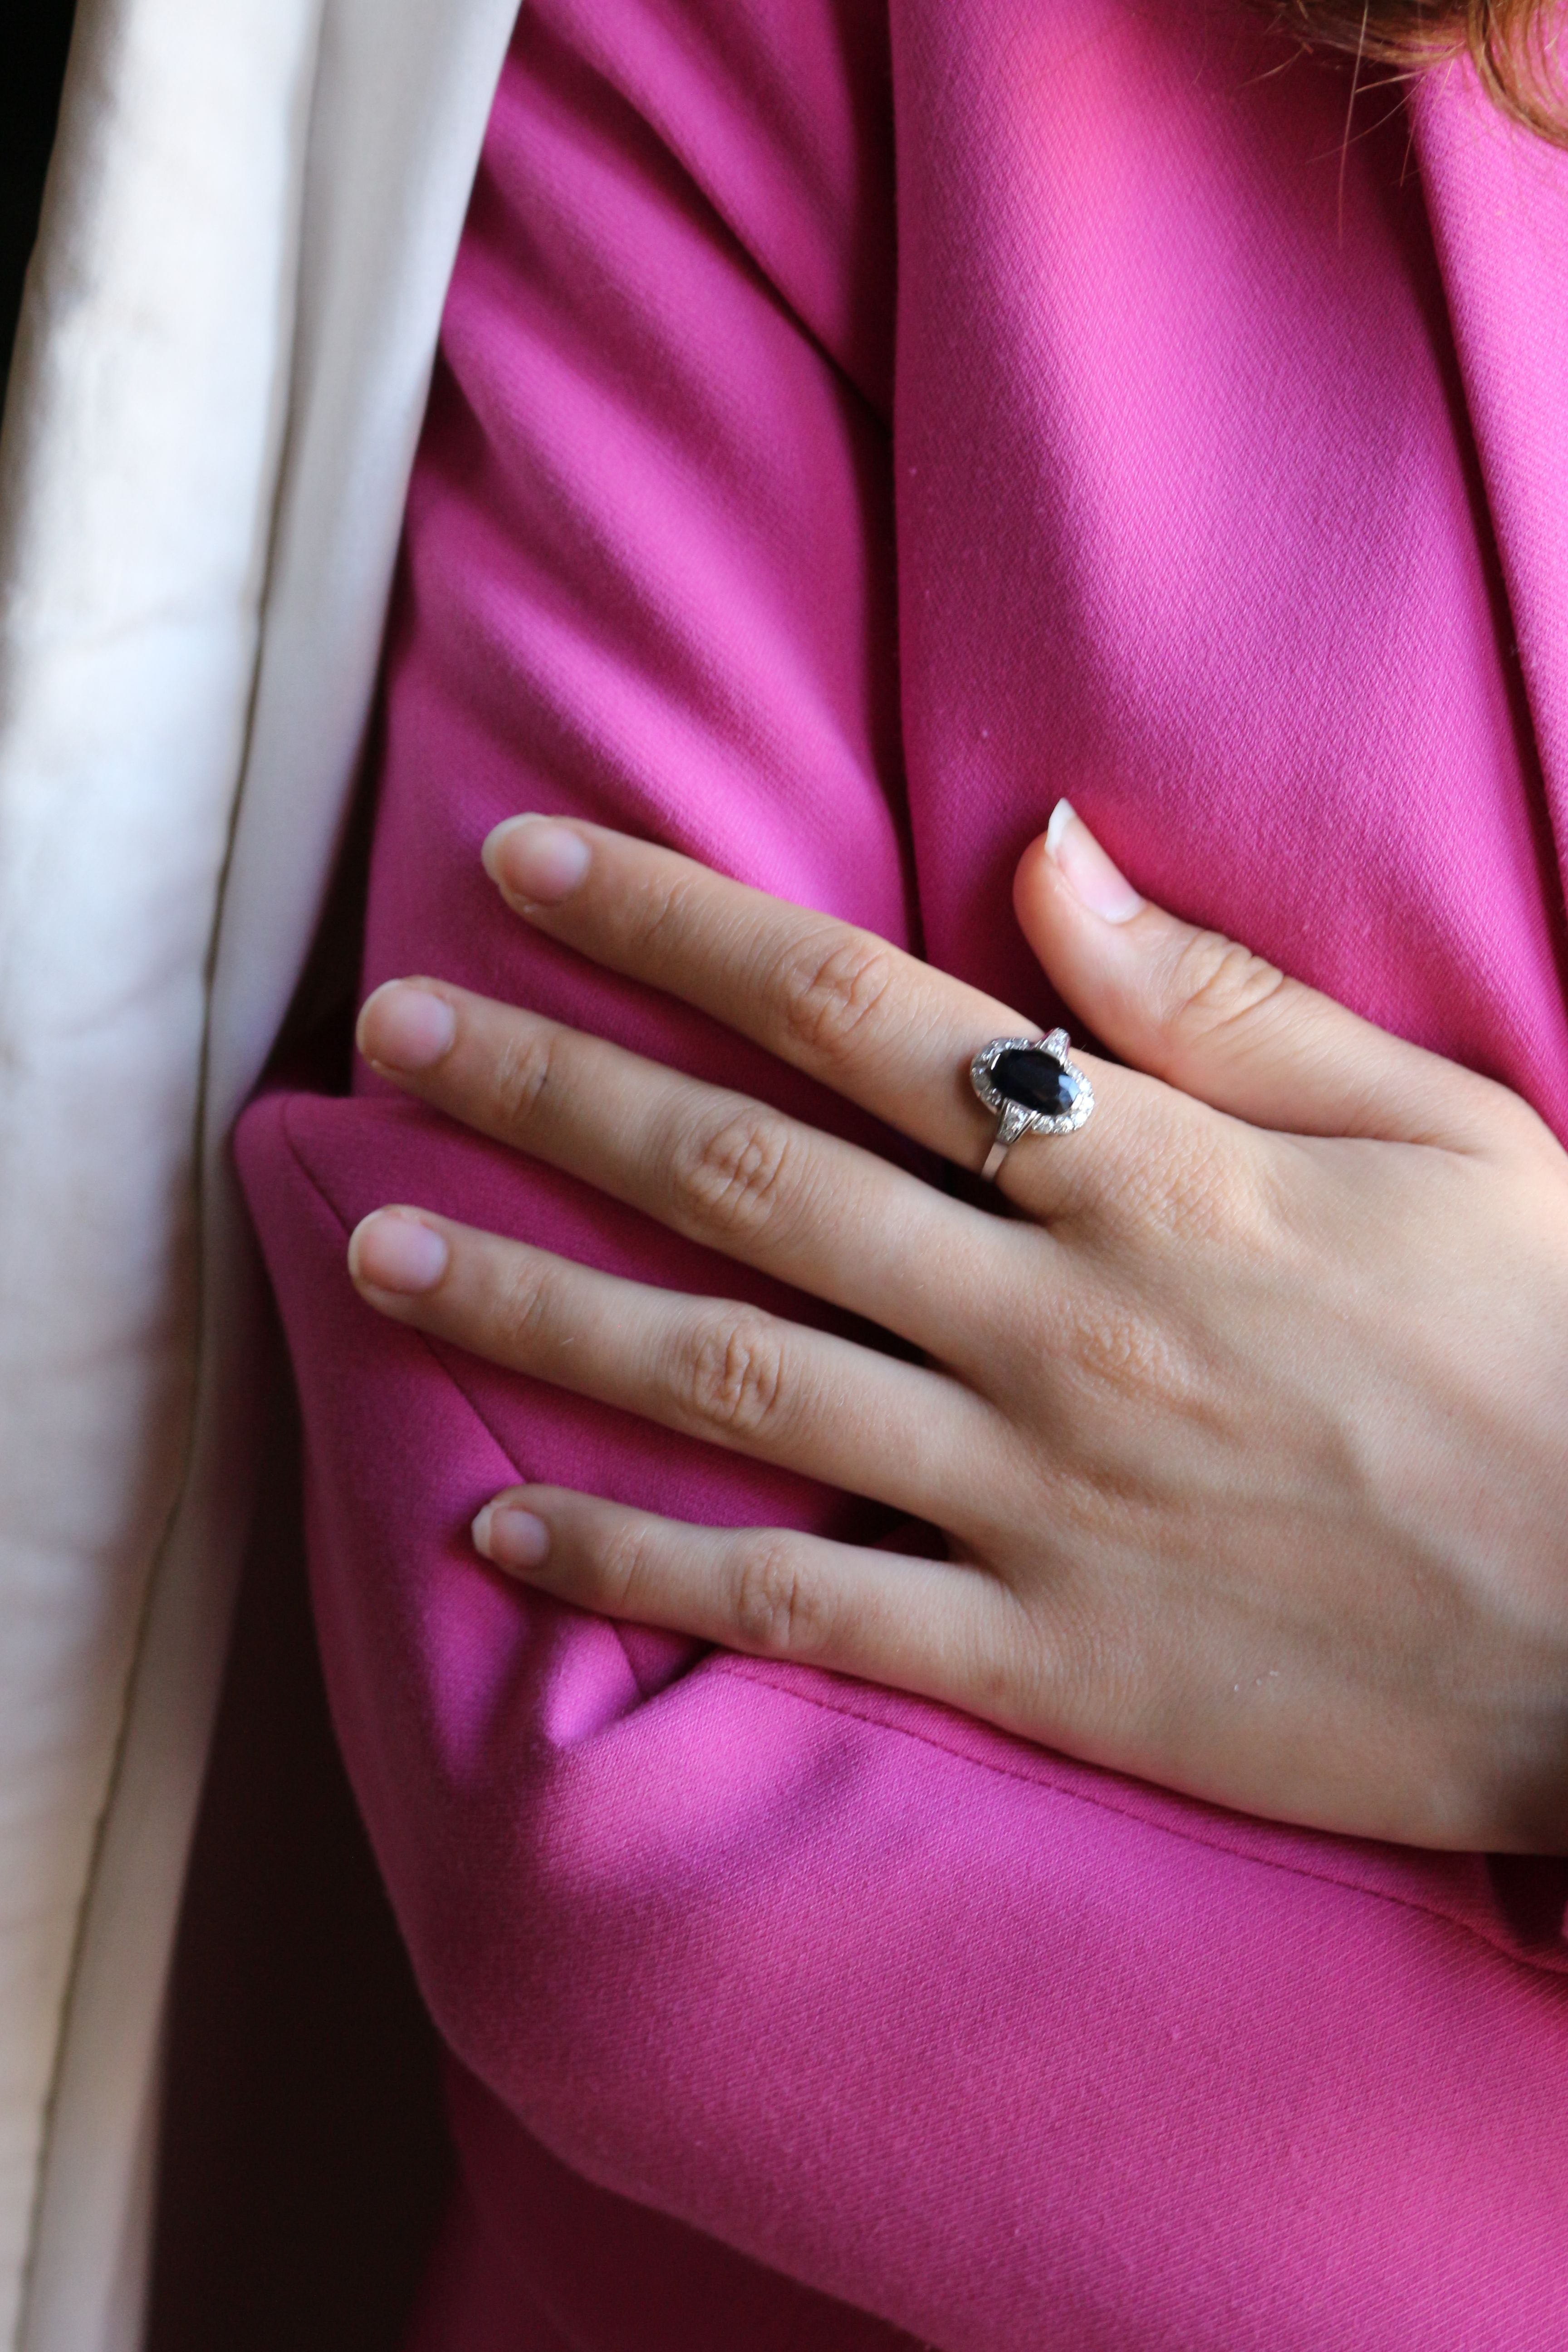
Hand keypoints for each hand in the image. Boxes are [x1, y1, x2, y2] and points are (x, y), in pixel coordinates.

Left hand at [348, 807, 1567, 1850]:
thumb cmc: (1556, 1346)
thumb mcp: (1439, 1124)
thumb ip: (1221, 995)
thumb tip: (1045, 851)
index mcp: (1147, 1171)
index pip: (850, 1006)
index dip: (670, 923)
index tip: (528, 865)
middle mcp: (1053, 1320)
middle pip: (742, 1171)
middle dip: (545, 1088)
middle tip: (393, 1031)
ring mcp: (1033, 1497)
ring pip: (726, 1380)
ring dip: (533, 1312)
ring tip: (377, 1259)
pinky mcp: (1039, 1658)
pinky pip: (794, 1609)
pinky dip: (638, 1571)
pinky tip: (501, 1534)